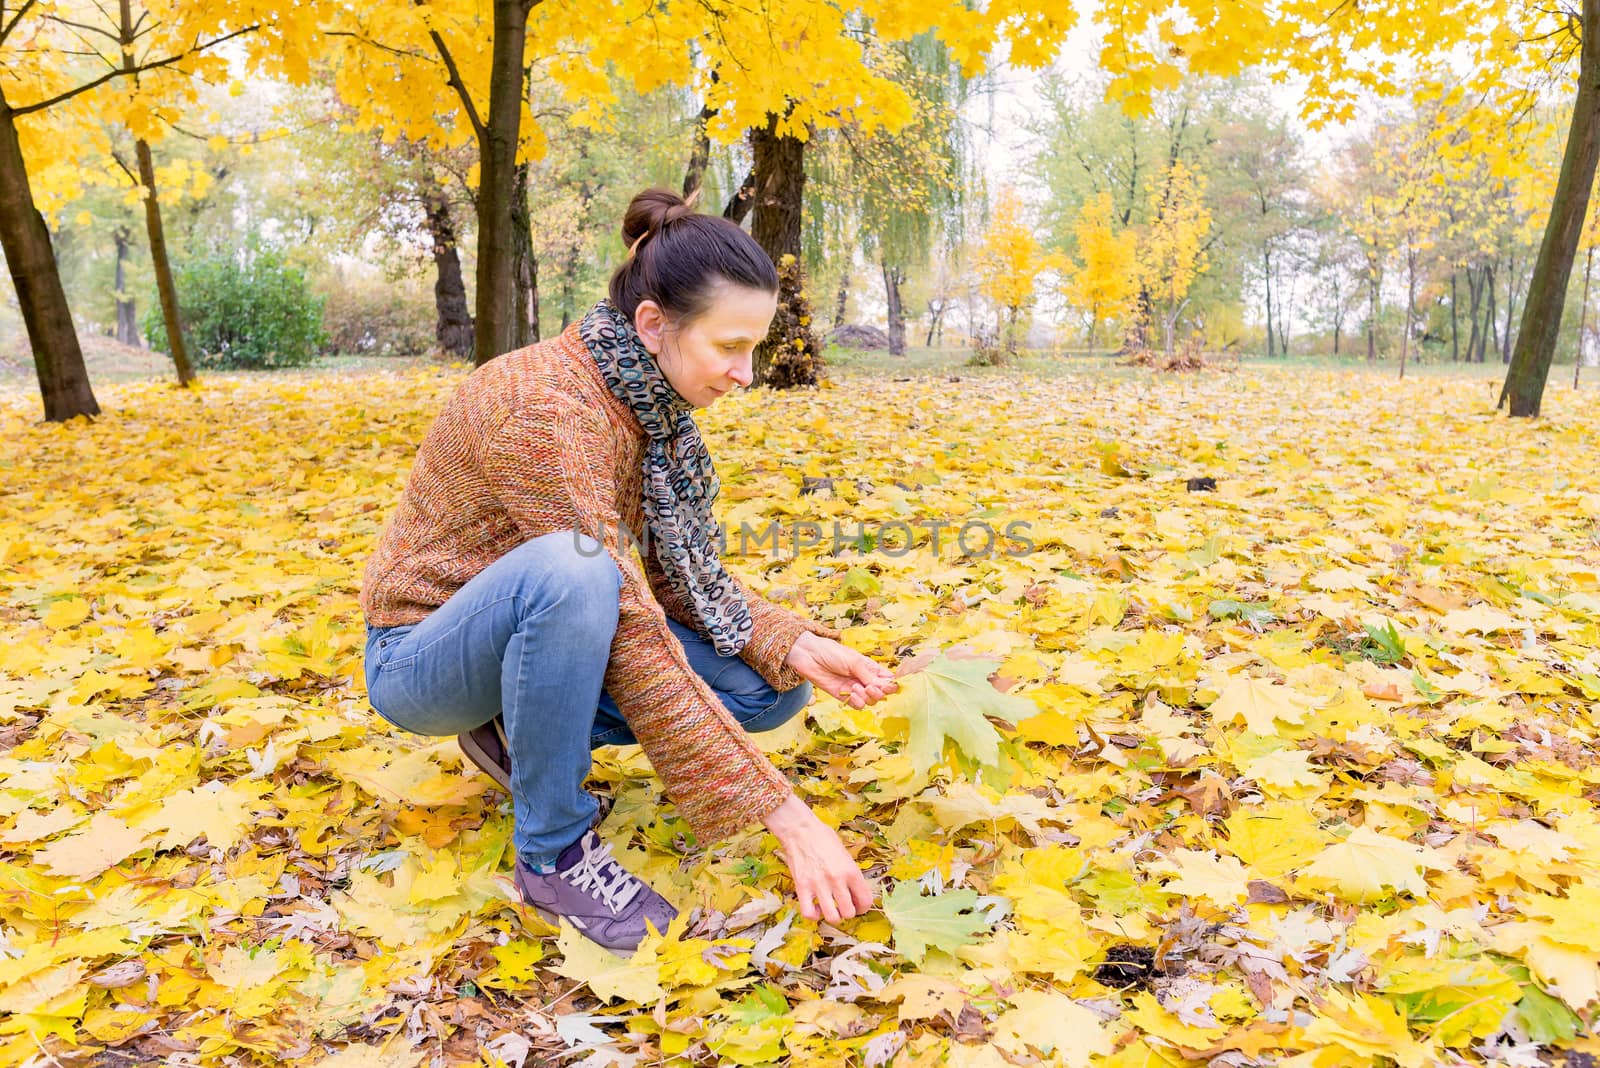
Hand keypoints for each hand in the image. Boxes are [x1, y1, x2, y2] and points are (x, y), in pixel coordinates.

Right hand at [762, 793, 874, 923]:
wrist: (800, 829)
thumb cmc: (823, 837)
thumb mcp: (845, 853)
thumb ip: (851, 873)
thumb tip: (855, 892)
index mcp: (851, 871)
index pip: (865, 900)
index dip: (863, 907)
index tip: (858, 906)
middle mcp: (837, 880)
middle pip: (849, 912)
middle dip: (848, 912)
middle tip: (843, 906)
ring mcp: (819, 885)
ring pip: (832, 917)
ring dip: (832, 915)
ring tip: (830, 907)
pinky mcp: (802, 887)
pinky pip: (809, 913)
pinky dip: (814, 914)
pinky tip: (815, 906)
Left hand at [785, 632, 899, 709]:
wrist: (809, 656)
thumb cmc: (832, 652)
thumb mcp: (854, 661)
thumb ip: (869, 676)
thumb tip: (885, 687)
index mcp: (871, 668)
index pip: (888, 680)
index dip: (892, 685)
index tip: (889, 685)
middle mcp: (864, 679)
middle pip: (881, 694)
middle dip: (879, 692)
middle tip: (869, 687)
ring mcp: (854, 688)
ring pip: (870, 701)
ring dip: (866, 697)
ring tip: (856, 687)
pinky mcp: (843, 696)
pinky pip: (857, 705)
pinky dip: (857, 702)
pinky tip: (851, 694)